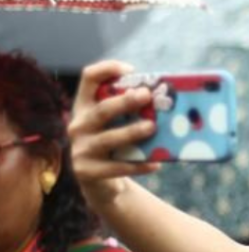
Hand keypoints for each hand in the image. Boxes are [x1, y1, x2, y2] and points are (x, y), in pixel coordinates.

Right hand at [69, 60, 159, 205]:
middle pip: (101, 110)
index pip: (88, 79)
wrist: (99, 182)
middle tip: (147, 96)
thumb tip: (166, 98)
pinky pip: (117, 167)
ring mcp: (81, 149)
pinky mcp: (87, 171)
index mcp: (85, 107)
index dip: (107, 69)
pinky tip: (155, 163)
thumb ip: (130, 111)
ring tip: (152, 127)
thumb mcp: (115, 124)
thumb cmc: (114, 145)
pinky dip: (138, 165)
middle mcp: (78, 125)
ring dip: (131, 132)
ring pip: (108, 139)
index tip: (131, 70)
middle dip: (124, 102)